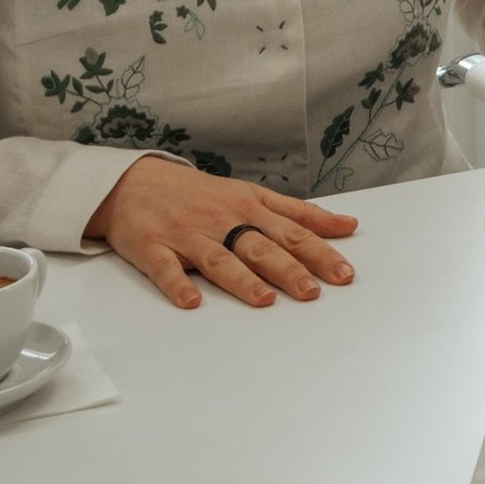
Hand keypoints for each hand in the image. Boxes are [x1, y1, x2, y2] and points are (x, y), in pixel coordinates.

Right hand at [85, 156, 357, 309]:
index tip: (344, 273)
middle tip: (313, 291)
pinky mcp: (154, 248)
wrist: (136, 182)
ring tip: (264, 300)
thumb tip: (348, 226)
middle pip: (261, 246)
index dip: (320, 252)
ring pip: (220, 258)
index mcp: (250, 207)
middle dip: (288, 269)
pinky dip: (178, 285)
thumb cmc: (202, 194)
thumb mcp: (253, 196)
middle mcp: (224, 220)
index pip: (292, 231)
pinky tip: (191, 301)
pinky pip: (167, 268)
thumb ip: (299, 213)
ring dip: (242, 279)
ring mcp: (188, 235)